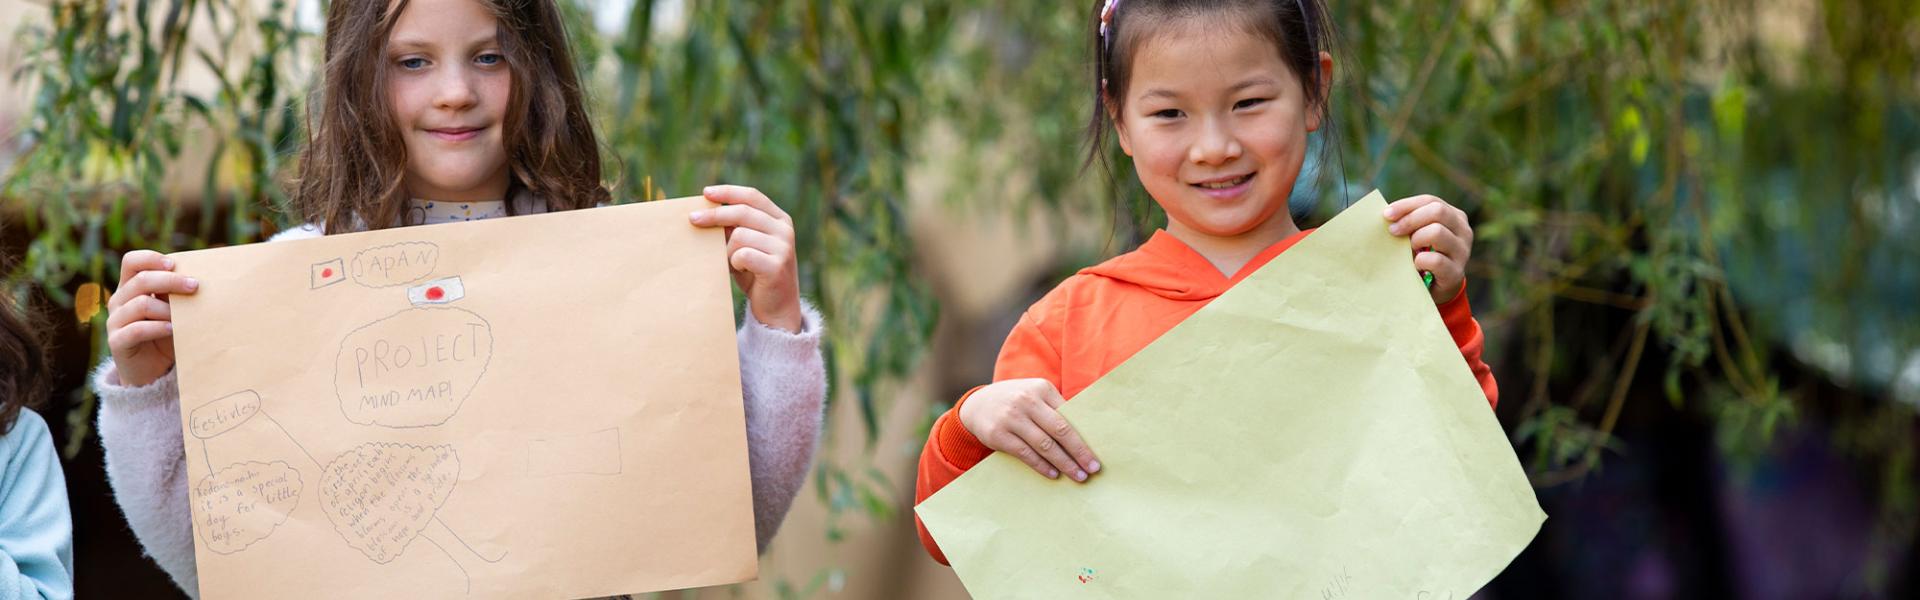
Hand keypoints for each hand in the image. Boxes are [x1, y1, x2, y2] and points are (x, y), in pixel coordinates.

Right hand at [106, 250, 198, 386]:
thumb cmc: (167, 335)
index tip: (174, 264)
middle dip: (170, 281)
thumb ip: (179, 294)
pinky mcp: (117, 342)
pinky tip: (173, 329)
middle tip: (195, 286)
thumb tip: (205, 276)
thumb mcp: (175, 311)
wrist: (153, 370)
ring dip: (167, 308)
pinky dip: (158, 327)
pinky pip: (137, 329)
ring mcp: (115, 321)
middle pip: (140, 280)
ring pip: (140, 304)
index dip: (151, 258)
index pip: (132, 262)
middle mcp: (119, 301)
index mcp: (130, 287)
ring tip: (183, 317)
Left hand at [691, 185, 803, 332]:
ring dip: (726, 250)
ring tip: (730, 263)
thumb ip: (735, 228)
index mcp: (780, 219)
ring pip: (740, 235)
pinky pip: (742, 255)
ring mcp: (783, 248)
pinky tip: (739, 271)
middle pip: (743, 212)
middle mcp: (785, 230)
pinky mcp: (777, 266)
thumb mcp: (747, 246)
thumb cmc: (756, 275)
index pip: (752, 196)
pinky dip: (734, 263)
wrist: (777, 309)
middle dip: (714, 215)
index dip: (728, 192)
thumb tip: (703, 212)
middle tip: (692, 220)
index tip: (705, 193)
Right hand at [958, 378, 1100, 481]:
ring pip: (1044, 445)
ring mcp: (1011, 417)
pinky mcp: (998, 434)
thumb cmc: (1015, 402)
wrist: (976, 404)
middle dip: (1079, 452)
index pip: (1069, 416)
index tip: (1097, 454)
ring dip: (1064, 463)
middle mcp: (1027, 400)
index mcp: (1041, 388)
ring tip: (1077, 476)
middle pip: (1060, 430)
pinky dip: (1042, 466)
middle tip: (1093, 469)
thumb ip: (1054, 408)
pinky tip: (1054, 474)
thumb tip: (1085, 435)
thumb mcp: (1034, 395)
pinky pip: (1026, 454)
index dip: (1084, 436)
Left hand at [1383, 194, 1472, 303]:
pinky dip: (1420, 261)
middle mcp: (1463, 231)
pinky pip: (1435, 260)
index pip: (1430, 201)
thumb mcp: (1419, 235)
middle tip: (1393, 232)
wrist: (1436, 289)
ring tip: (1408, 250)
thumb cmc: (1423, 255)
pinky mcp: (1456, 272)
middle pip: (1437, 211)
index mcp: (1454, 216)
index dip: (1407, 205)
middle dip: (1410, 219)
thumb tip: (1385, 214)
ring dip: (1416, 239)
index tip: (1386, 214)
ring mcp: (1462, 252)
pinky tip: (1415, 265)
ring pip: (1437, 232)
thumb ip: (1409, 222)